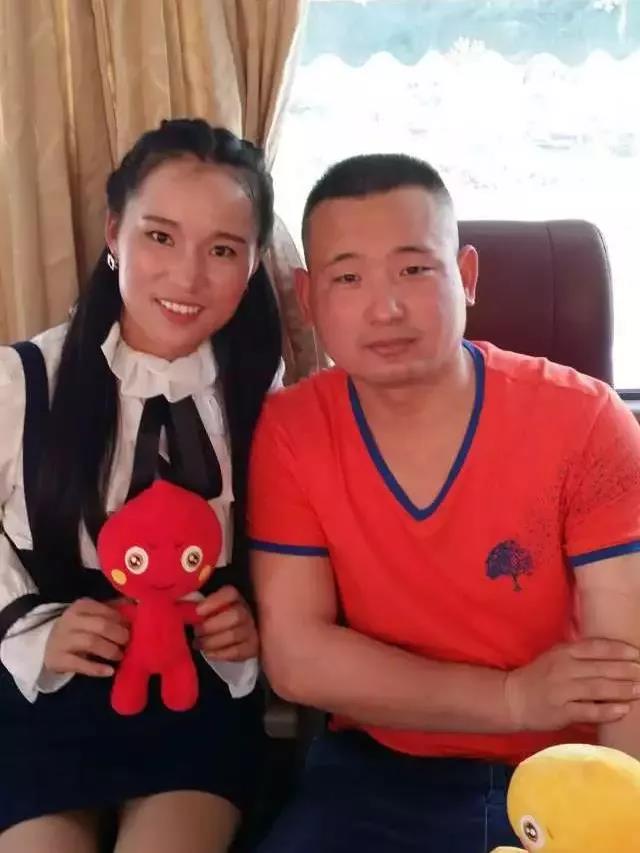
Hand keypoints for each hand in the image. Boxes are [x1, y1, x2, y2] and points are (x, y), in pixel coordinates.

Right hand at [44, 598, 129, 677]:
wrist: (46, 645)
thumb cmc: (78, 628)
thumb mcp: (91, 615)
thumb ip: (112, 610)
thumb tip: (137, 604)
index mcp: (81, 606)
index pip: (107, 610)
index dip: (123, 620)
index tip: (133, 628)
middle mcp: (71, 620)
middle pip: (101, 626)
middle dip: (119, 635)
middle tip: (128, 643)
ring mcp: (63, 640)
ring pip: (91, 642)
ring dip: (110, 650)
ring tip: (120, 656)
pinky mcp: (58, 659)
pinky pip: (80, 664)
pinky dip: (97, 668)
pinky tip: (110, 671)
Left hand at [194, 586, 258, 661]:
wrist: (229, 636)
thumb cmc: (213, 620)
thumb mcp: (206, 609)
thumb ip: (195, 605)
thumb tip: (178, 604)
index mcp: (234, 598)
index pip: (230, 593)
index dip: (214, 601)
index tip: (197, 611)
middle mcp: (246, 611)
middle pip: (235, 615)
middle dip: (212, 626)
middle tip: (196, 632)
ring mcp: (251, 630)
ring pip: (235, 634)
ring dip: (213, 641)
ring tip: (198, 644)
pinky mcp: (252, 648)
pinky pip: (238, 652)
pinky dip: (221, 654)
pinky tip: (208, 653)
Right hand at [505, 638, 639, 730]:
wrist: (512, 698)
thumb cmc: (538, 678)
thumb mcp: (555, 658)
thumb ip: (580, 655)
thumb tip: (614, 656)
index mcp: (563, 652)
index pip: (596, 647)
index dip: (619, 650)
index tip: (638, 653)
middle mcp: (563, 668)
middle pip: (601, 668)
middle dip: (627, 670)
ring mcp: (562, 690)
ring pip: (598, 688)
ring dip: (623, 689)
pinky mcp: (561, 712)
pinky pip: (589, 710)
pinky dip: (608, 710)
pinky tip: (623, 710)